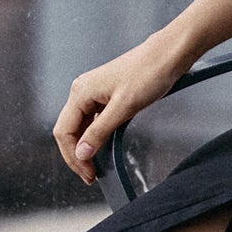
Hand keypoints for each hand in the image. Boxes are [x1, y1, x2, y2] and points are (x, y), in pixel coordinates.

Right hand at [52, 35, 183, 185]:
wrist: (168, 54)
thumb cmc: (149, 74)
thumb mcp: (124, 108)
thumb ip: (100, 132)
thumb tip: (81, 153)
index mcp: (80, 92)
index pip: (64, 132)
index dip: (73, 157)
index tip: (89, 174)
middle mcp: (81, 91)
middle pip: (68, 131)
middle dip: (76, 155)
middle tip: (91, 176)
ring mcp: (92, 92)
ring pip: (79, 126)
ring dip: (85, 147)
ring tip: (95, 166)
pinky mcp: (104, 94)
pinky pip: (92, 120)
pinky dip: (94, 136)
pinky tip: (103, 148)